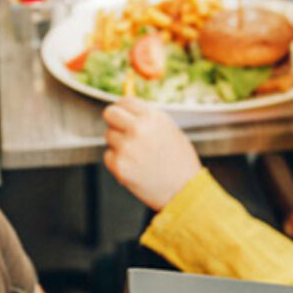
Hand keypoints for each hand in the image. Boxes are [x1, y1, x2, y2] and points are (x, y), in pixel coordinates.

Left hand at [103, 97, 201, 211]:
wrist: (184, 191)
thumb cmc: (179, 160)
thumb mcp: (169, 130)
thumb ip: (147, 118)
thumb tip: (125, 107)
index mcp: (152, 117)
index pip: (125, 101)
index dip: (123, 108)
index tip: (123, 115)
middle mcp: (137, 129)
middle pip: (109, 113)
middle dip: (113, 121)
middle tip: (121, 131)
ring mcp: (126, 148)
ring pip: (109, 136)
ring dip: (118, 143)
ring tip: (137, 155)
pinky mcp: (119, 166)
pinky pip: (108, 156)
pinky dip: (117, 161)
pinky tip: (134, 168)